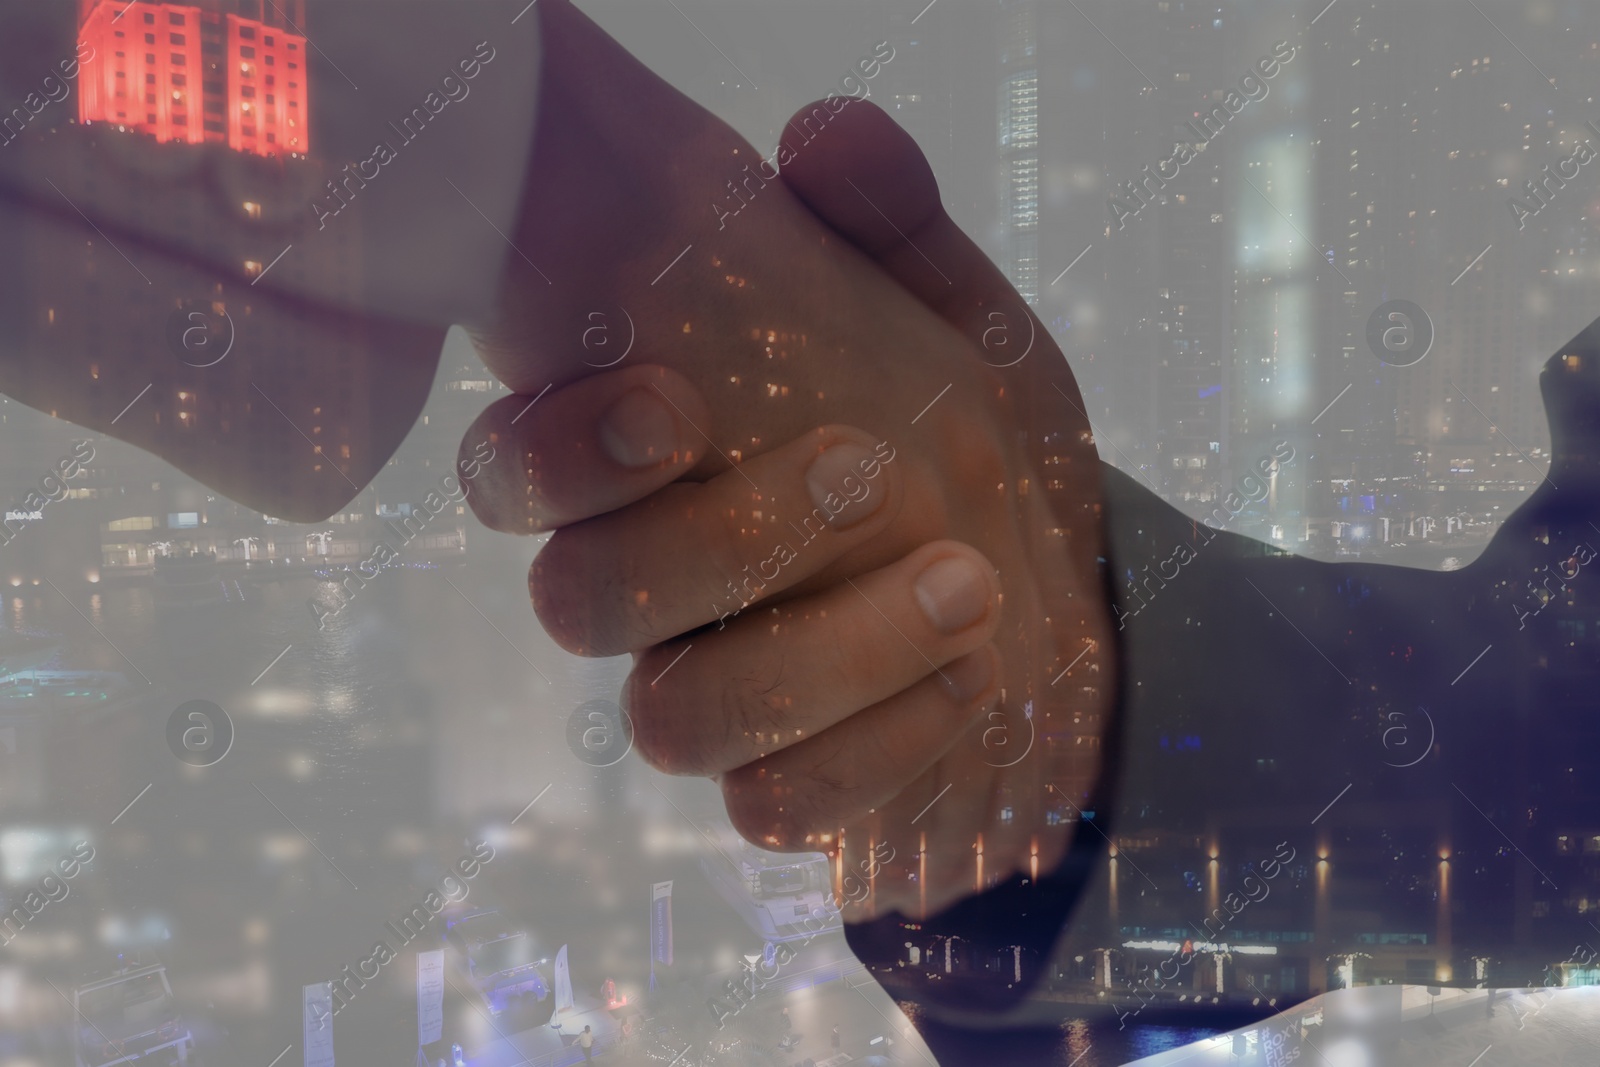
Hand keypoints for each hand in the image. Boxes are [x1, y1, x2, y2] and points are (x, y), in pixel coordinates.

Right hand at [464, 0, 1114, 918]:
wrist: (1077, 602)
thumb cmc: (978, 453)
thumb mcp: (957, 328)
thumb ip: (889, 236)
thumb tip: (823, 131)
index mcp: (655, 469)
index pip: (516, 472)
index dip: (556, 455)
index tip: (672, 403)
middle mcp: (655, 591)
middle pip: (580, 602)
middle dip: (716, 542)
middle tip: (871, 469)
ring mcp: (714, 698)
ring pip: (673, 720)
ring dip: (822, 654)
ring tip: (968, 586)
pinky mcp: (788, 789)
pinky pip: (773, 809)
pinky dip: (870, 753)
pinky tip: (968, 685)